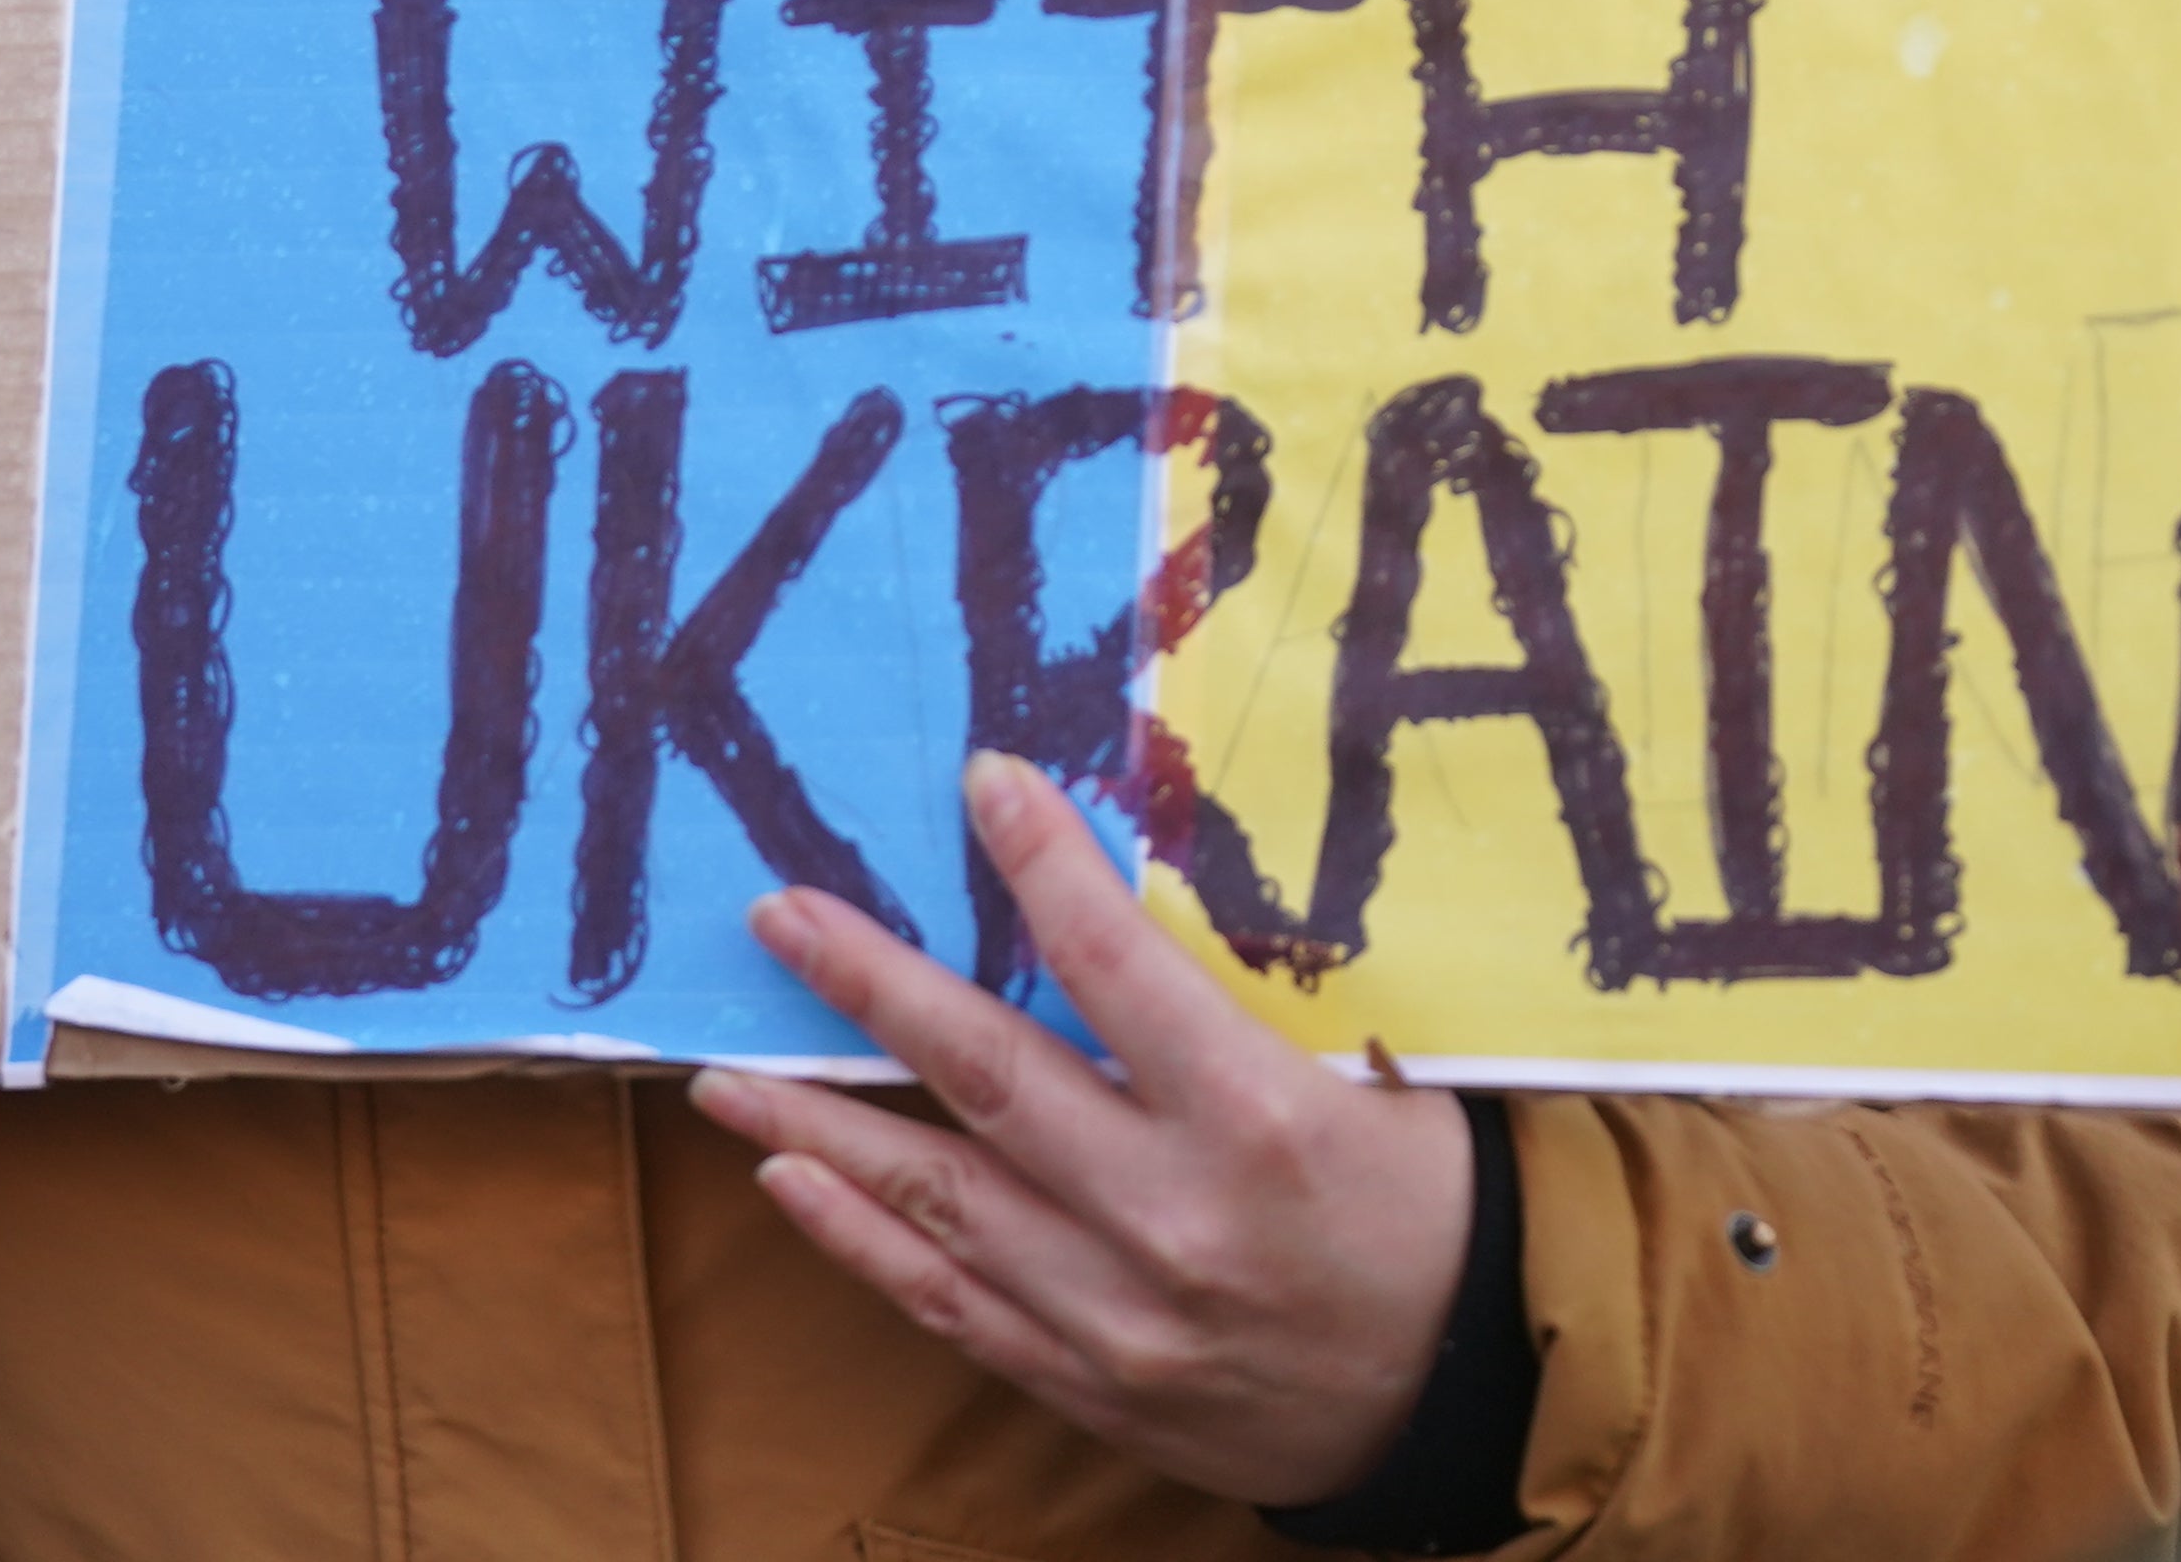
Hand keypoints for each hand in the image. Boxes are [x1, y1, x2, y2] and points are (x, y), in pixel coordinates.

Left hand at [689, 759, 1478, 1509]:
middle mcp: (1172, 1215)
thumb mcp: (1376, 1079)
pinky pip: (945, 1303)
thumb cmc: (1424, 1208)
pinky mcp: (1089, 1382)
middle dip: (868, 986)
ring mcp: (1119, 1312)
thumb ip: (1245, 1007)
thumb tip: (1116, 896)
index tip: (982, 781)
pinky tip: (789, 1179)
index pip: (1117, 963)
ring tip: (726, 1069)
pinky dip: (856, 1240)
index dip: (1042, 864)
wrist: (1455, 1399)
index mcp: (1258, 1117)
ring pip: (935, 1199)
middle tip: (778, 919)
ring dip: (818, 1121)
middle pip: (986, 1076)